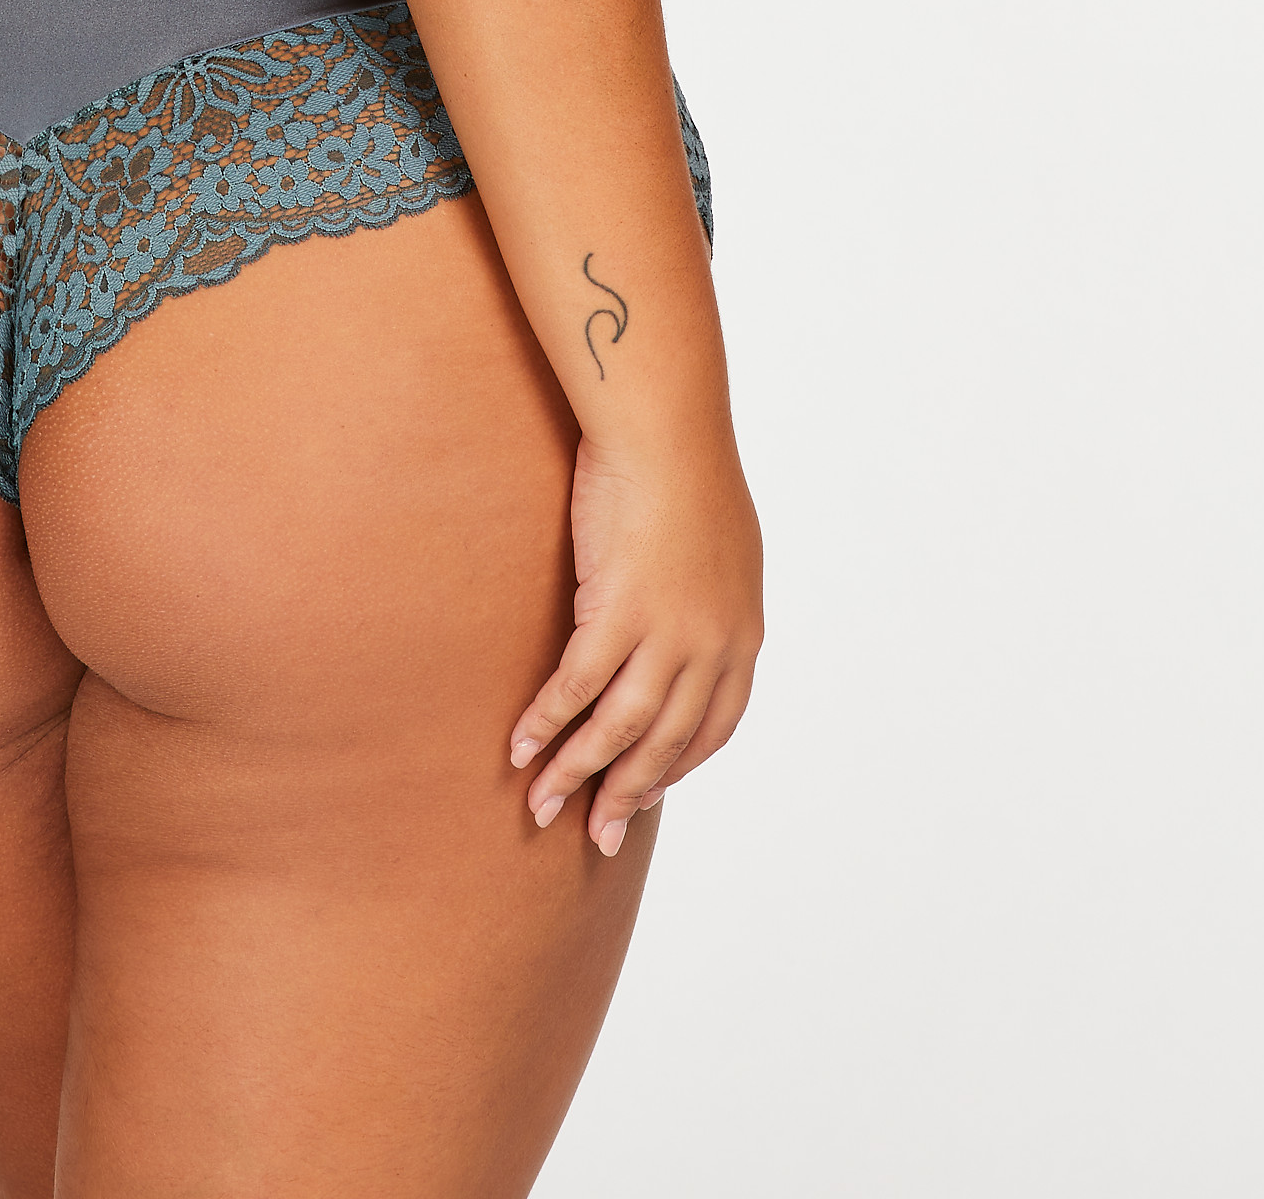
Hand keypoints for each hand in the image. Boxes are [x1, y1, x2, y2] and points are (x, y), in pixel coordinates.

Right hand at [507, 427, 762, 853]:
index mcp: (741, 636)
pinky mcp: (619, 613)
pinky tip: (521, 746)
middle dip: (624, 795)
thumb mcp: (721, 549)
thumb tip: (690, 621)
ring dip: (576, 773)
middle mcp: (712, 647)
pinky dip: (547, 723)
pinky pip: (577, 687)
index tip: (640, 795)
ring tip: (541, 806)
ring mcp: (668, 634)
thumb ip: (709, 599)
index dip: (673, 769)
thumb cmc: (686, 471)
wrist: (667, 429)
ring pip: (619, 729)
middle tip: (592, 835)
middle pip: (665, 745)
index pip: (712, 730)